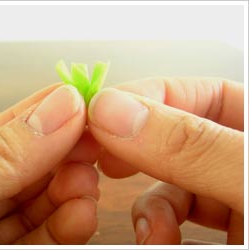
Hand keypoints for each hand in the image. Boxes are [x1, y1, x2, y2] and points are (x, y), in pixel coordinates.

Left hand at [0, 84, 99, 244]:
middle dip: (62, 155)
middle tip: (88, 147)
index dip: (41, 115)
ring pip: (43, 207)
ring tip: (85, 183)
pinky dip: (68, 227)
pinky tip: (81, 213)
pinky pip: (45, 242)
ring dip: (71, 192)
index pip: (0, 135)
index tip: (77, 103)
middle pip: (28, 171)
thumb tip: (56, 108)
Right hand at [87, 77, 242, 243]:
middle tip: (104, 157)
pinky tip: (158, 240)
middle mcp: (239, 164)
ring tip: (150, 229)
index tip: (102, 112)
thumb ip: (192, 146)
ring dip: (149, 207)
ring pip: (171, 185)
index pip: (204, 94)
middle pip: (177, 141)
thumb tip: (116, 113)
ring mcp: (231, 200)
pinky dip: (157, 229)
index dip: (150, 96)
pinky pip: (177, 221)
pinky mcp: (221, 234)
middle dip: (137, 152)